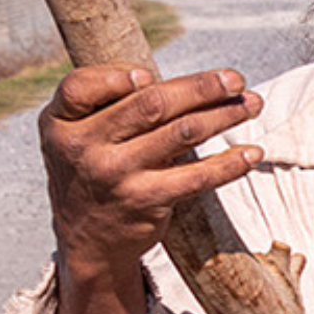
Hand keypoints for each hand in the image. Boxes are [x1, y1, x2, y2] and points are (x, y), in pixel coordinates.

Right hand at [42, 63, 259, 313]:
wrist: (87, 239)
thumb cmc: (93, 169)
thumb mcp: (80, 134)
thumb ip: (112, 103)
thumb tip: (186, 82)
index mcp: (60, 123)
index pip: (80, 86)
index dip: (115, 76)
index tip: (150, 74)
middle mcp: (83, 147)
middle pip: (149, 104)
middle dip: (200, 87)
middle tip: (235, 79)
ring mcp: (116, 175)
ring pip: (181, 133)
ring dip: (224, 115)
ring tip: (253, 104)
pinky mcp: (145, 200)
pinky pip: (196, 177)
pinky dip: (229, 163)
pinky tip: (252, 153)